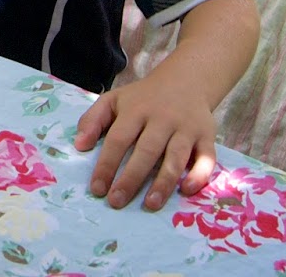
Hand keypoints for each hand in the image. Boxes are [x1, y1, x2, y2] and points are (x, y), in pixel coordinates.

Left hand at [74, 72, 218, 211]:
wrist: (185, 80)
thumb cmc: (143, 98)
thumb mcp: (114, 100)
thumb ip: (93, 119)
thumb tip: (79, 146)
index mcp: (136, 110)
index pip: (118, 139)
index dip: (107, 165)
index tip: (97, 189)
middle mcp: (162, 118)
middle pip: (146, 150)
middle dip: (131, 178)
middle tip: (117, 202)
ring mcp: (186, 128)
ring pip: (176, 157)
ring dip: (164, 182)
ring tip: (150, 205)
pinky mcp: (207, 137)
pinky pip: (206, 158)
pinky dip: (199, 175)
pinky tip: (186, 190)